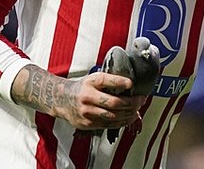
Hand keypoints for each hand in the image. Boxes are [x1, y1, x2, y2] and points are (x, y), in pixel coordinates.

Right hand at [11, 65, 145, 129]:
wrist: (62, 100)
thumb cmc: (82, 88)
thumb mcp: (93, 79)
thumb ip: (108, 81)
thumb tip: (130, 84)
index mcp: (90, 83)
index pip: (106, 81)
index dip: (120, 82)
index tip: (131, 83)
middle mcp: (87, 97)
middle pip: (113, 103)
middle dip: (131, 102)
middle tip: (141, 100)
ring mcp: (87, 112)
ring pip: (113, 116)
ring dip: (129, 114)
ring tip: (137, 110)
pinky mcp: (88, 124)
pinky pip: (109, 125)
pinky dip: (122, 122)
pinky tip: (129, 117)